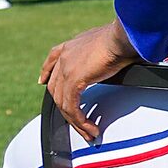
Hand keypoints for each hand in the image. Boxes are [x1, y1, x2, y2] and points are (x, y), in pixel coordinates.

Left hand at [38, 22, 141, 142]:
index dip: (46, 72)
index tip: (42, 81)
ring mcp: (67, 68)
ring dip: (76, 121)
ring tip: (88, 132)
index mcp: (73, 45)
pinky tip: (90, 128)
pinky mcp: (73, 80)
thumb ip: (107, 52)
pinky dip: (80, 120)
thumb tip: (119, 57)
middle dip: (65, 109)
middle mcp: (66, 56)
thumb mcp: (111, 43)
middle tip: (79, 124)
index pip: (53, 59)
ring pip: (63, 102)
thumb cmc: (125, 38)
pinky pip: (71, 107)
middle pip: (56, 88)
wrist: (124, 35)